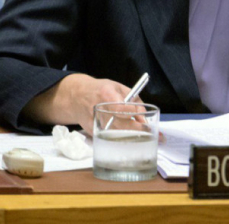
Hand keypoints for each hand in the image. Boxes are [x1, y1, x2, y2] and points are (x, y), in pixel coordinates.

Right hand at [23, 74, 137, 134]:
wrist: (78, 97)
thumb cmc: (102, 90)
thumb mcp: (120, 87)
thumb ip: (134, 100)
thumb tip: (144, 119)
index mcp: (106, 94)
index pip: (121, 109)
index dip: (134, 116)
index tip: (144, 120)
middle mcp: (99, 109)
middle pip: (120, 126)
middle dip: (137, 131)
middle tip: (150, 134)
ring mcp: (94, 123)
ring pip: (116, 136)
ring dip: (130, 138)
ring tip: (143, 138)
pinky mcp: (92, 132)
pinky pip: (109, 139)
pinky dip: (121, 140)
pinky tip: (129, 139)